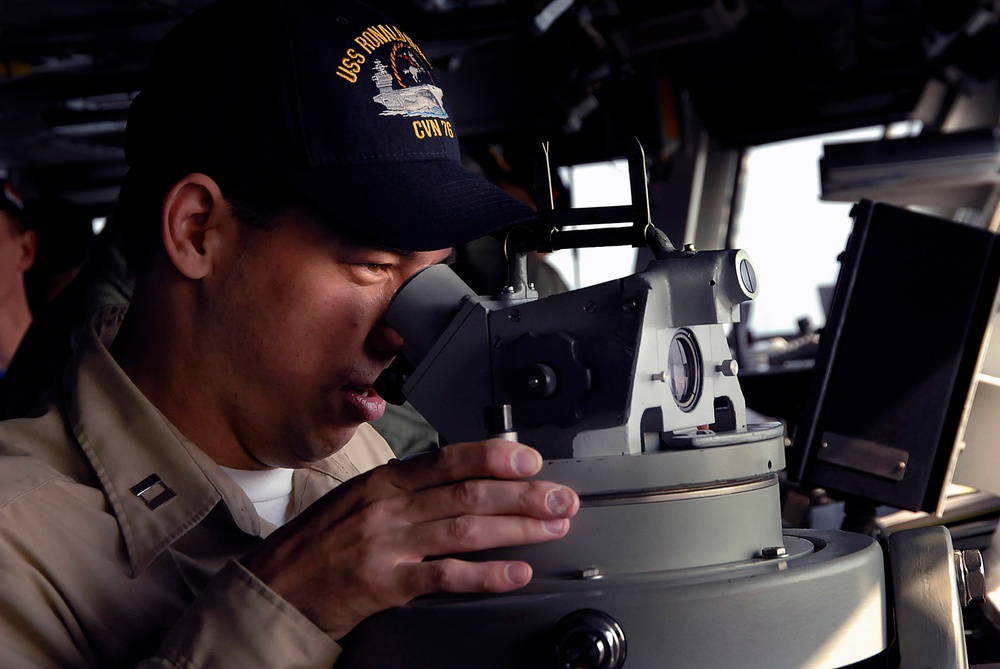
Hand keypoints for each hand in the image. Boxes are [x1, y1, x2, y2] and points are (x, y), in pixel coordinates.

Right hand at [241, 439, 578, 639]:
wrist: (274, 585)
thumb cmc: (318, 542)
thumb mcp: (360, 498)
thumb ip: (409, 487)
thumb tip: (463, 477)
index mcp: (385, 480)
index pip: (449, 459)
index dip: (495, 457)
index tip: (531, 459)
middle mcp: (388, 506)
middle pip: (468, 493)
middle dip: (523, 494)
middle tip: (561, 497)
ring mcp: (387, 544)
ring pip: (465, 530)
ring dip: (517, 529)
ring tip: (552, 528)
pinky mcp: (385, 583)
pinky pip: (444, 576)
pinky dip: (484, 574)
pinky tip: (515, 573)